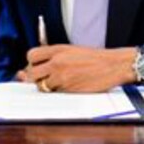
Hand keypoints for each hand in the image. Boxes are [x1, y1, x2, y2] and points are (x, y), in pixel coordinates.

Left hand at [19, 45, 136, 92]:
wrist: (112, 65)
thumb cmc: (94, 59)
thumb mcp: (71, 51)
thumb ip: (52, 58)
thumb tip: (31, 69)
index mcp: (58, 49)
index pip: (31, 55)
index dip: (31, 63)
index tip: (36, 66)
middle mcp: (57, 62)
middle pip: (31, 73)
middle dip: (35, 78)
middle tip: (44, 77)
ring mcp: (62, 77)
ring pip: (41, 86)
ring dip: (47, 86)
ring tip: (60, 81)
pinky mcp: (68, 89)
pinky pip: (54, 94)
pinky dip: (57, 92)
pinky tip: (68, 86)